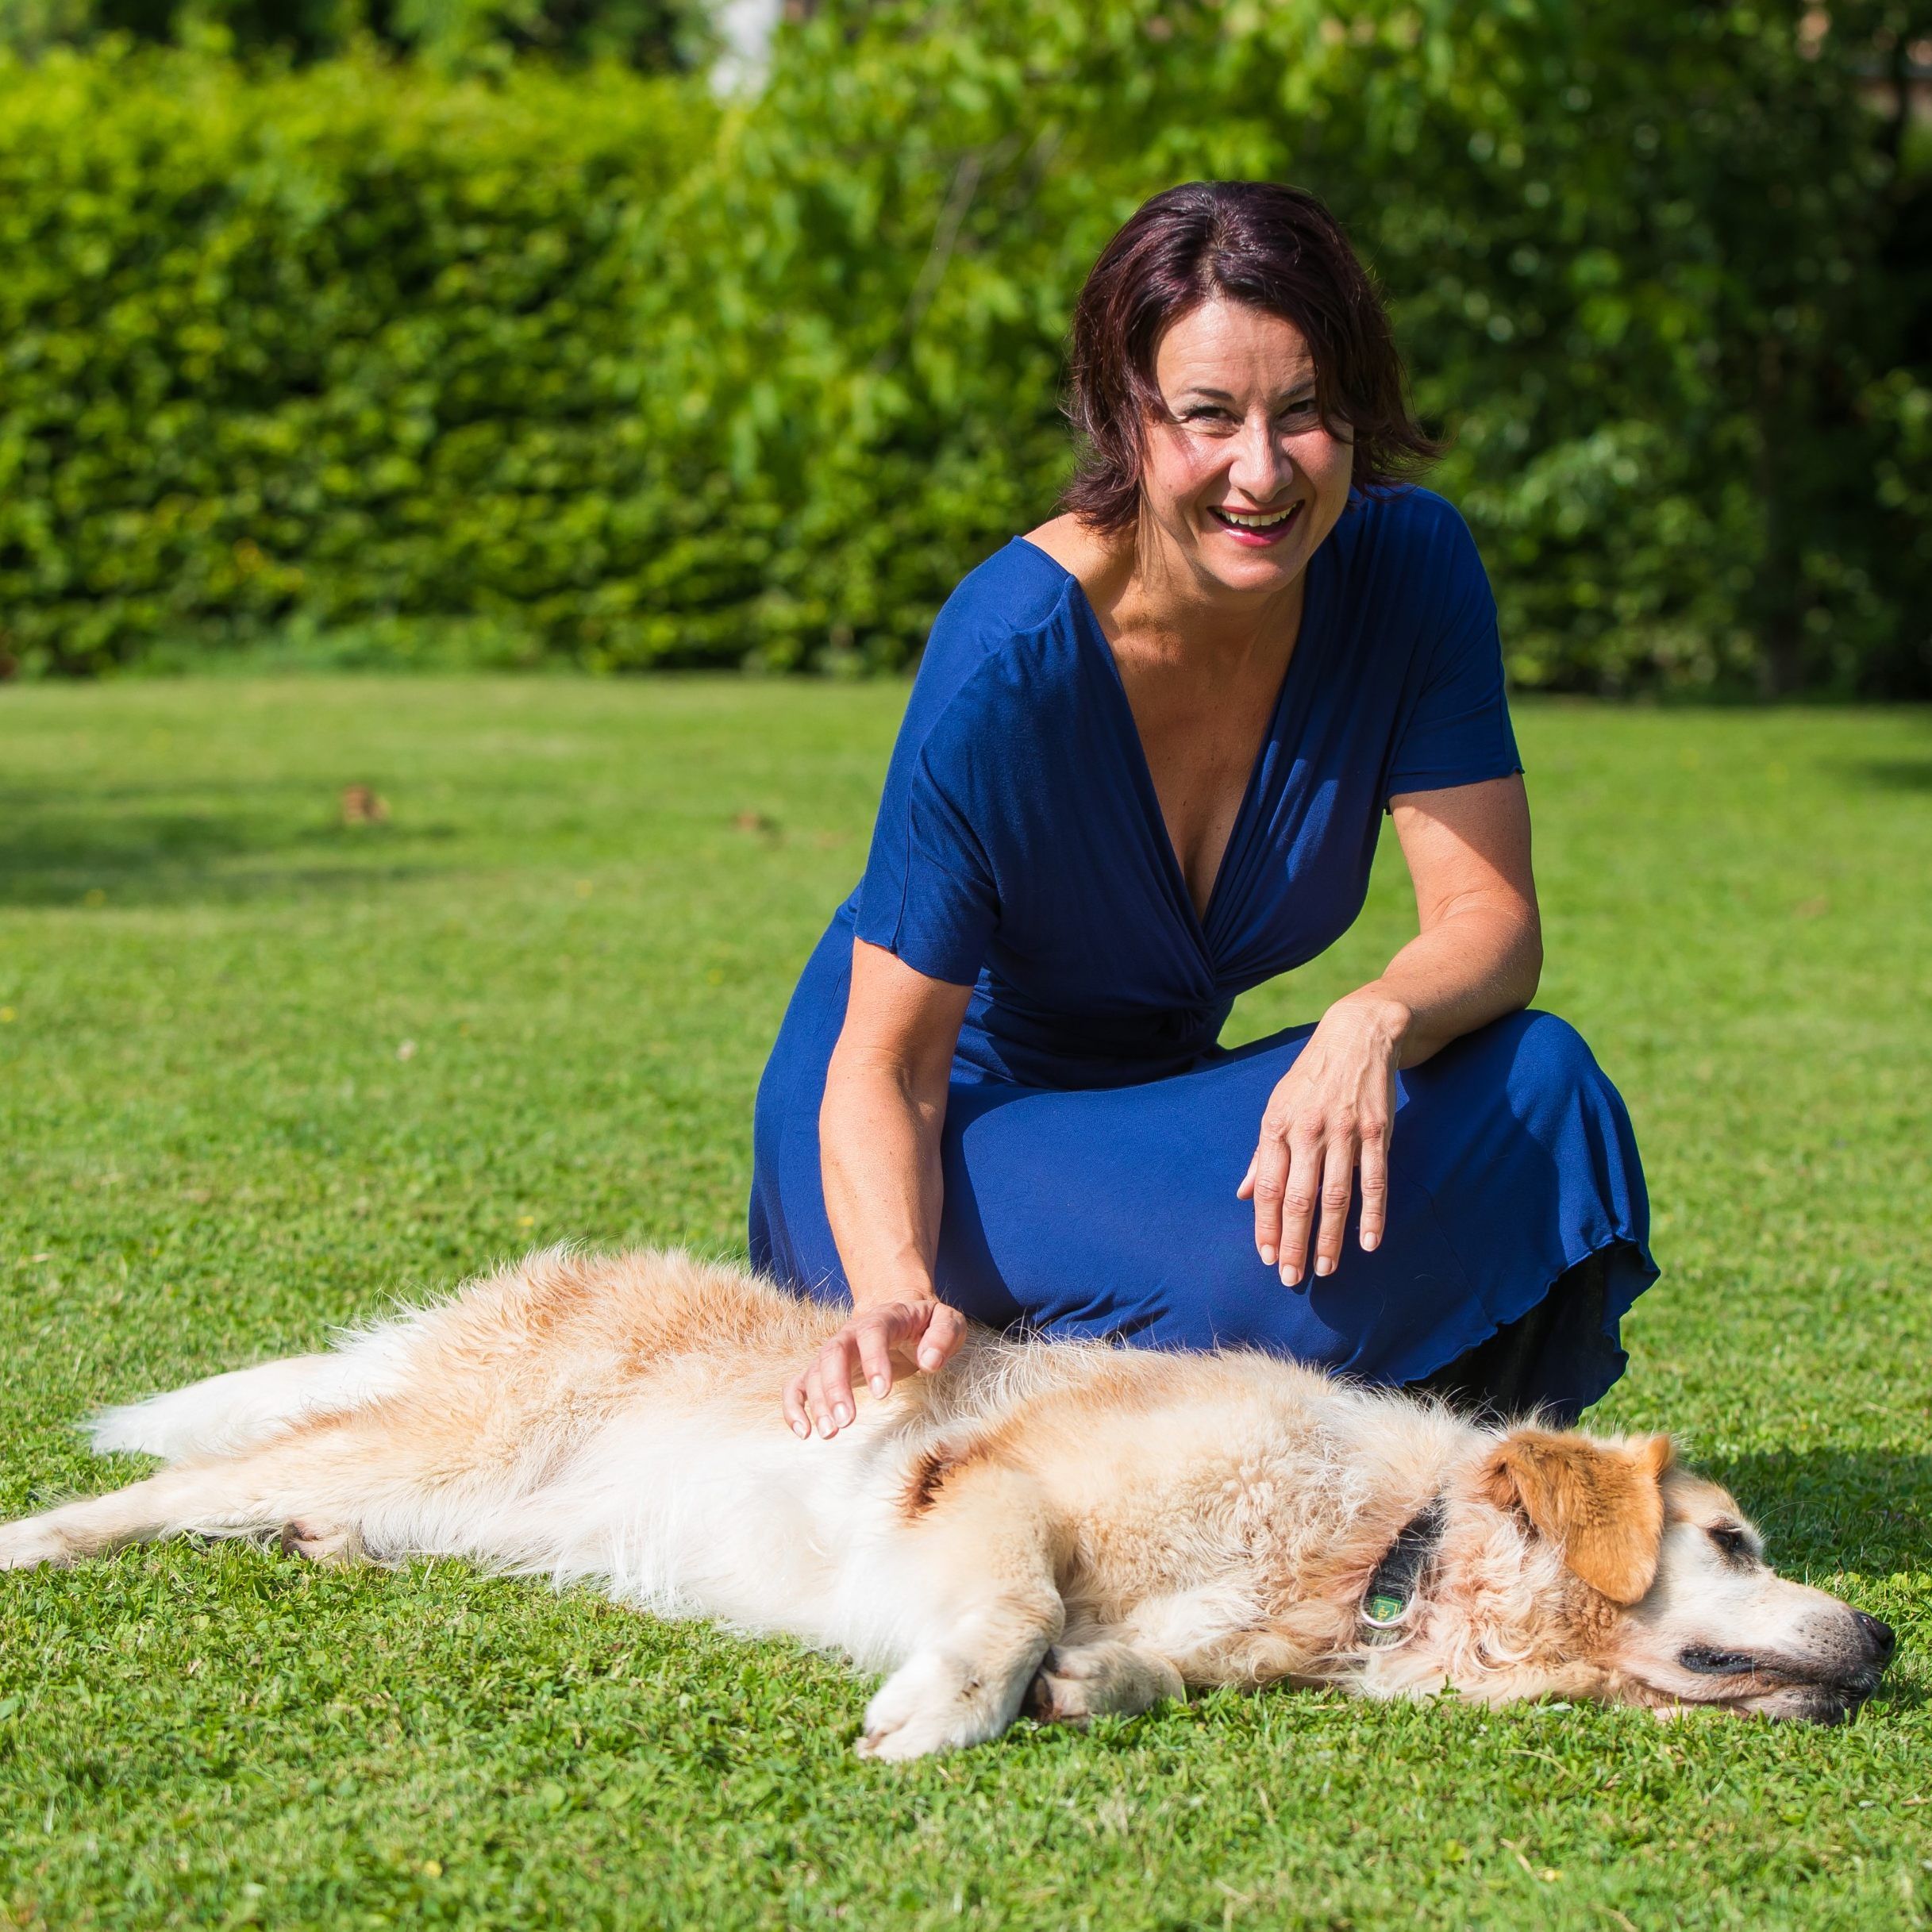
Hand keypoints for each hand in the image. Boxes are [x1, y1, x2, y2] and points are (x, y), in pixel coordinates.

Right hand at [783, 1295, 966, 1441]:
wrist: (901, 1313)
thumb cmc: (926, 1324)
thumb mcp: (948, 1321)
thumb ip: (944, 1337)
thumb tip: (930, 1362)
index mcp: (885, 1318)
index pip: (872, 1333)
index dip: (874, 1360)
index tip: (882, 1393)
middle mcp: (852, 1332)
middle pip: (834, 1352)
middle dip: (836, 1387)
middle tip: (846, 1421)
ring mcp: (836, 1351)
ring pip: (816, 1371)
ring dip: (818, 1403)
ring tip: (830, 1433)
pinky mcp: (825, 1371)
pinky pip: (799, 1385)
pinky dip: (794, 1406)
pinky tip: (804, 1432)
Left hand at [1237, 993, 1404, 1287]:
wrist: (1357, 1037)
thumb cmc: (1310, 1079)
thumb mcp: (1277, 1106)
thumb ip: (1262, 1153)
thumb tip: (1245, 1194)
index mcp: (1277, 1127)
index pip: (1269, 1188)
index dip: (1267, 1226)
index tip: (1267, 1258)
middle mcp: (1307, 1131)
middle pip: (1299, 1198)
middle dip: (1293, 1242)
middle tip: (1292, 1278)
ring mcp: (1344, 1132)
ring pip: (1336, 1196)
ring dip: (1330, 1237)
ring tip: (1325, 1269)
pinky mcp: (1376, 1131)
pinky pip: (1375, 1180)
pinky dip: (1373, 1214)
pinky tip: (1369, 1243)